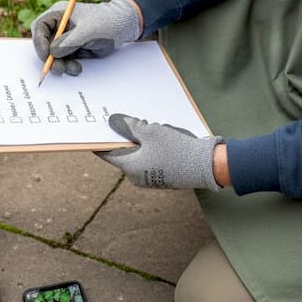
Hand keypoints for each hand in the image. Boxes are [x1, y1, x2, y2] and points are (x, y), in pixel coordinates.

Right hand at [31, 0, 140, 75]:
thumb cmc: (106, 22)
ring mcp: (66, 38)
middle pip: (45, 44)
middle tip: (59, 69)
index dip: (39, 42)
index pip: (40, 27)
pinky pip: (65, 60)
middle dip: (51, 58)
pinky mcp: (73, 48)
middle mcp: (59, 26)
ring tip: (74, 69)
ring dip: (61, 65)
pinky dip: (69, 66)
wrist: (123, 27)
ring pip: (54, 55)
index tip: (46, 56)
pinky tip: (77, 68)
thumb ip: (70, 42)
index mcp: (59, 14)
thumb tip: (53, 53)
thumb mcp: (88, 31)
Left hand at [96, 114, 222, 190]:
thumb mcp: (151, 132)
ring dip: (143, 142)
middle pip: (125, 153)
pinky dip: (153, 150)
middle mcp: (137, 177)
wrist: (204, 166)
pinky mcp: (162, 178)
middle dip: (129, 137)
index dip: (101, 140)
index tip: (96, 131)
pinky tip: (164, 140)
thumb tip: (115, 122)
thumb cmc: (175, 149)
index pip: (107, 153)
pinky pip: (151, 161)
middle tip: (133, 122)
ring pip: (140, 156)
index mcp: (130, 167)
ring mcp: (150, 179)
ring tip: (154, 129)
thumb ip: (130, 127)